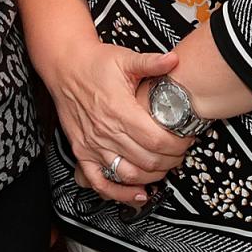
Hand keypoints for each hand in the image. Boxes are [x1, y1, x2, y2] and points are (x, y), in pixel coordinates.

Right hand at [38, 40, 194, 203]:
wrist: (65, 67)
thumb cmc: (95, 63)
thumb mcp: (125, 58)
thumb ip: (151, 62)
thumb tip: (174, 60)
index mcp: (120, 110)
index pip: (156, 140)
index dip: (177, 145)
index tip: (187, 139)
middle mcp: (106, 132)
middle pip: (147, 161)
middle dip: (171, 161)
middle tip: (181, 152)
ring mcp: (93, 145)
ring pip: (128, 174)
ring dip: (152, 176)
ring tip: (165, 167)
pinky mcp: (82, 152)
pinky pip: (100, 182)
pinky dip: (120, 193)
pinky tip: (138, 194)